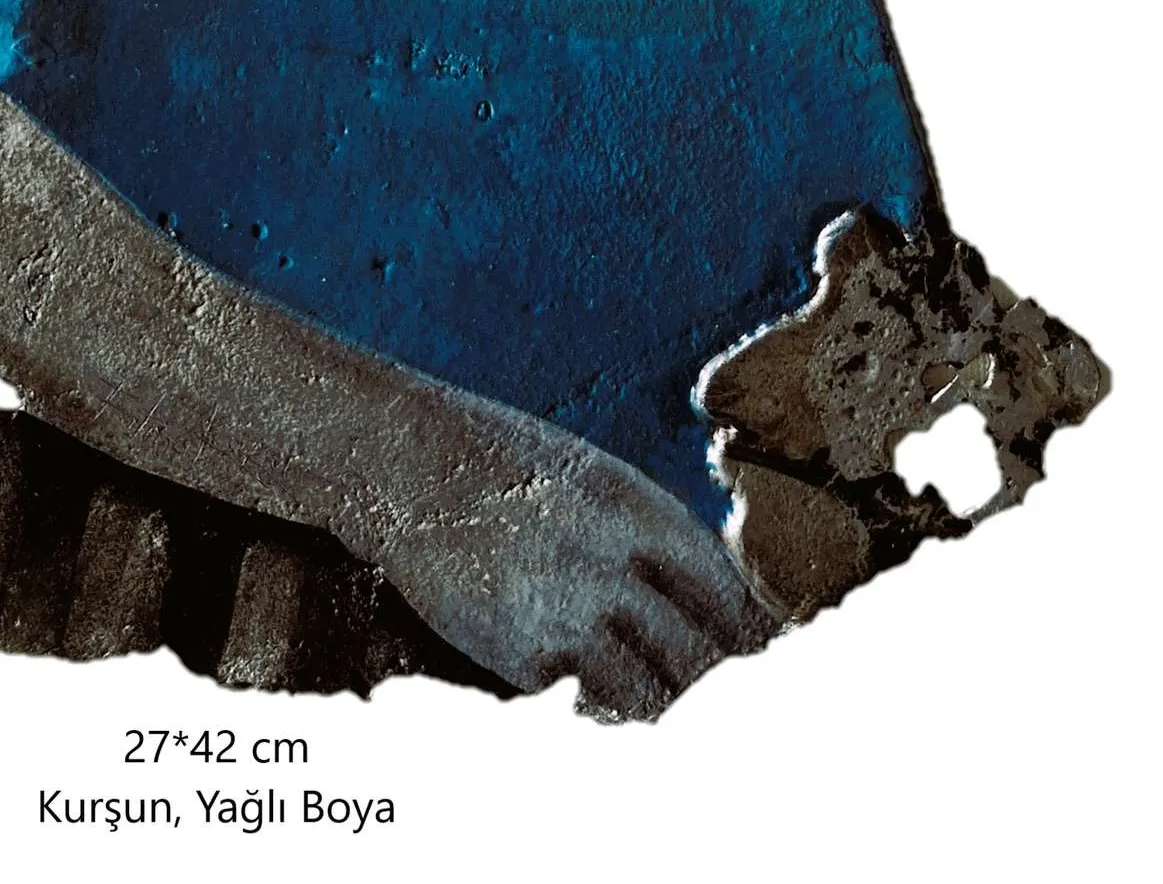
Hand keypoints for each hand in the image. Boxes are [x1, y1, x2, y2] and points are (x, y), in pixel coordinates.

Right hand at [377, 416, 773, 719]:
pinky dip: (588, 702)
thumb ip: (653, 540)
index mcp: (637, 510)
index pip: (727, 599)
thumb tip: (723, 609)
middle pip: (699, 659)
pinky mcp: (518, 658)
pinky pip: (579, 702)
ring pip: (649, 699)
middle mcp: (608, 565)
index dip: (748, 640)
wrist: (405, 457)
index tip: (756, 663)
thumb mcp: (593, 480)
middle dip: (712, 686)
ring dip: (657, 705)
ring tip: (655, 701)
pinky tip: (579, 681)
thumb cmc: (504, 463)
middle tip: (716, 699)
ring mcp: (561, 616)